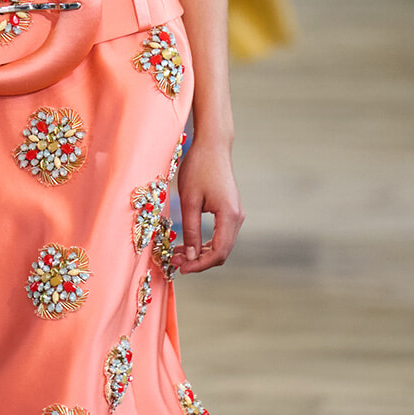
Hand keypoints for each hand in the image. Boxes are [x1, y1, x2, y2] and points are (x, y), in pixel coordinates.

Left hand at [176, 139, 243, 272]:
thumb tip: (191, 256)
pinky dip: (206, 243)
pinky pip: (221, 235)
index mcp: (229, 215)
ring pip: (222, 245)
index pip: (219, 252)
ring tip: (178, 253)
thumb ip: (191, 229)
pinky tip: (188, 243)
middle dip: (199, 261)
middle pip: (222, 252)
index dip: (200, 265)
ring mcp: (236, 214)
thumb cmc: (199, 167)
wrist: (213, 145)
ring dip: (202, 253)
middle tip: (176, 261)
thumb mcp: (189, 200)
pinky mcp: (230, 210)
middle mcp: (237, 217)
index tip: (181, 268)